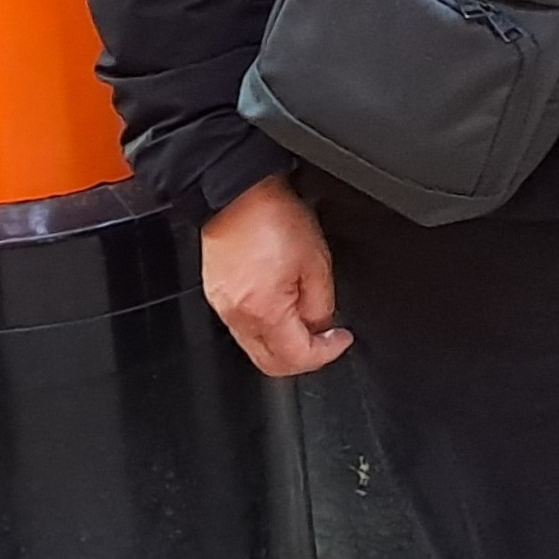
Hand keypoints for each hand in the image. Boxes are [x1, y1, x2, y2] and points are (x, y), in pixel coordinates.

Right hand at [200, 176, 351, 376]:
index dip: (326, 354)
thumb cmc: (274, 219)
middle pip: (271, 364)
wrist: (239, 194)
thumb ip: (321, 304)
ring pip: (256, 347)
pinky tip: (283, 307)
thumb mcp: (317, 262)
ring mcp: (223, 307)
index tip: (341, 339)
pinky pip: (243, 327)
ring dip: (284, 343)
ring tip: (307, 318)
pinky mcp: (217, 295)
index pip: (296, 358)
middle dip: (304, 358)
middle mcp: (237, 316)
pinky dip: (266, 327)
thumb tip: (320, 327)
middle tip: (326, 339)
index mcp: (264, 311)